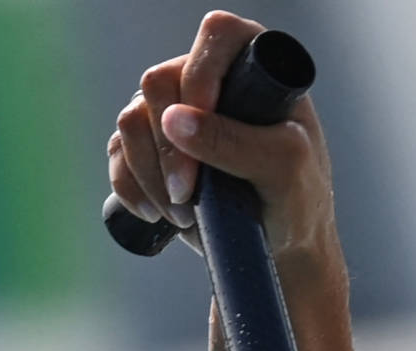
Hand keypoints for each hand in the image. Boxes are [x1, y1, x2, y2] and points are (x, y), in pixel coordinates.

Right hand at [106, 9, 336, 259]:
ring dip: (150, 173)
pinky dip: (132, 187)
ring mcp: (177, 110)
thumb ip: (235, 142)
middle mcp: (211, 79)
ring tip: (184, 212)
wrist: (281, 249)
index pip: (218, 36)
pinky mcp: (153, 144)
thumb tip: (173, 119)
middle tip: (190, 193)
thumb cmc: (298, 202)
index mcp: (256, 68)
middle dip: (170, 148)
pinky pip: (117, 152)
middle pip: (159, 82)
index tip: (203, 136)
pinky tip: (160, 215)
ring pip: (132, 120)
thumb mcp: (283, 171)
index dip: (202, 80)